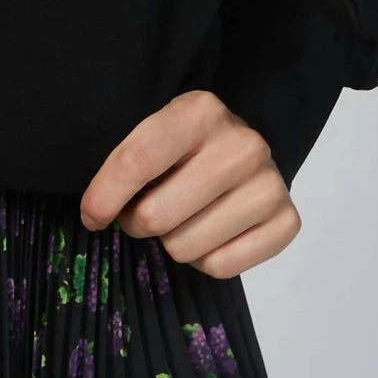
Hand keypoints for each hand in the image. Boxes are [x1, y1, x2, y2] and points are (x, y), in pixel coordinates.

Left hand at [80, 89, 300, 276]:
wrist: (243, 147)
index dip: (104, 196)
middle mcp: (242, 144)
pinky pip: (220, 267)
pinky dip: (205, 260)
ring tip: (180, 218)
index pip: (137, 161)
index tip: (91, 216)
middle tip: (141, 213)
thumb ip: (127, 161)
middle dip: (137, 222)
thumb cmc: (184, 144)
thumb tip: (94, 211)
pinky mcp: (287, 220)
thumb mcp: (154, 131)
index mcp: (200, 110)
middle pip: (157, 216)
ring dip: (172, 242)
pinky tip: (210, 232)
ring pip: (185, 248)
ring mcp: (269, 183)